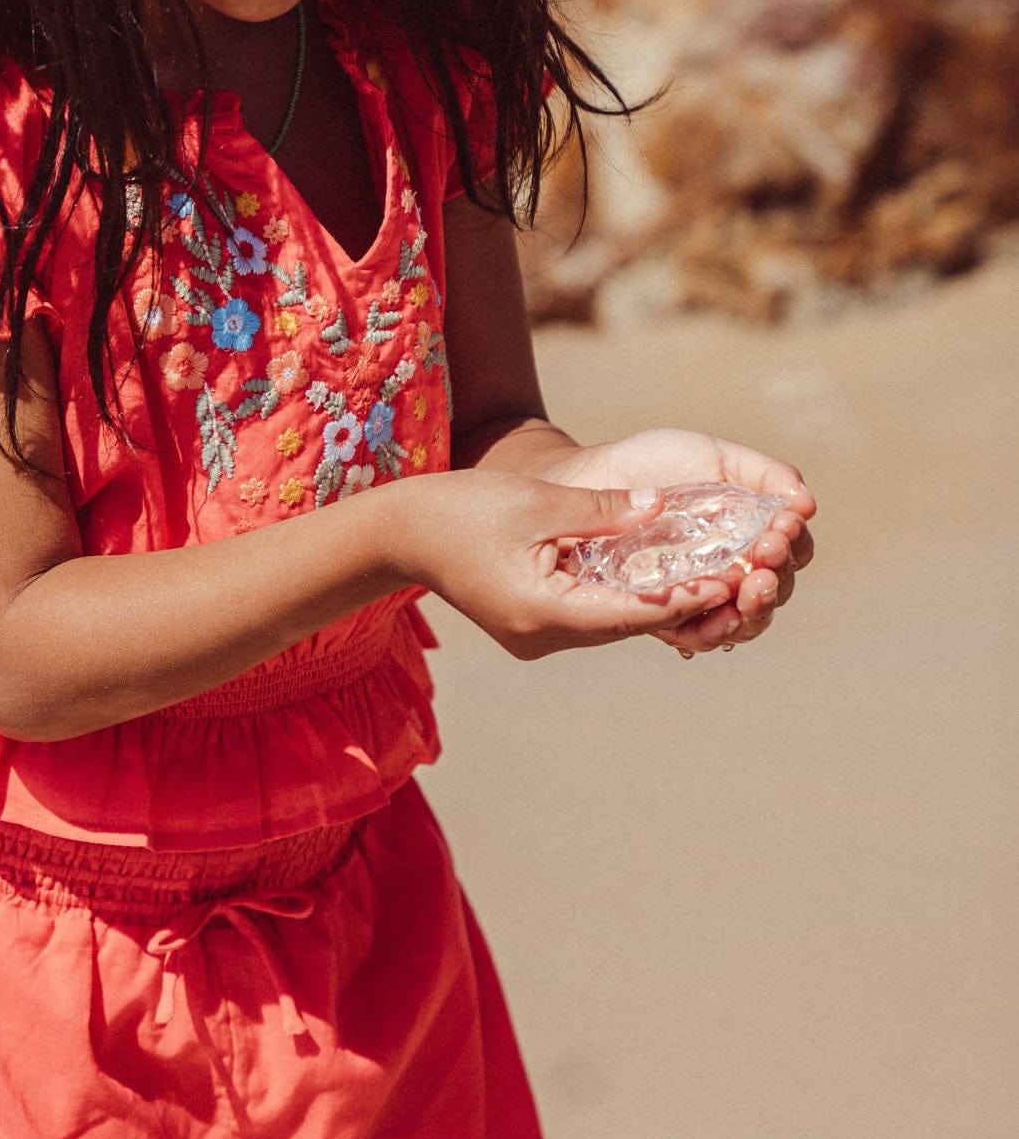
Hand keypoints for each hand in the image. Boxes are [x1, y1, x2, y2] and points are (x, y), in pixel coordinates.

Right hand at [396, 470, 747, 660]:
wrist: (400, 534)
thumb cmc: (461, 509)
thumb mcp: (537, 501)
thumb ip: (602, 508)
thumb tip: (662, 504)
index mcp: (542, 612)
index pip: (629, 612)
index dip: (682, 597)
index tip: (728, 581)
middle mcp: (542, 637)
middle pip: (625, 623)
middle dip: (678, 602)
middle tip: (737, 579)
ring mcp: (535, 637)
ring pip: (610, 622)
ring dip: (654, 601)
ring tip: (711, 577)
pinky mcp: (531, 625)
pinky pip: (590, 615)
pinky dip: (623, 596)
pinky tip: (657, 575)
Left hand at [534, 429, 816, 656]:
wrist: (588, 481)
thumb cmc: (651, 465)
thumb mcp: (713, 457)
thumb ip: (763, 473)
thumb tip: (806, 503)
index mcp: (751, 534)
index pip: (792, 551)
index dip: (794, 542)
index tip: (784, 524)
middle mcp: (732, 570)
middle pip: (775, 590)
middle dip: (778, 575)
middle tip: (767, 553)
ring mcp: (699, 596)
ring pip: (746, 620)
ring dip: (756, 606)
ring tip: (752, 584)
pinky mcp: (665, 616)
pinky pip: (698, 635)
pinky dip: (714, 626)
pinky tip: (720, 608)